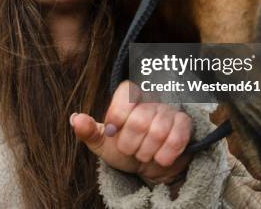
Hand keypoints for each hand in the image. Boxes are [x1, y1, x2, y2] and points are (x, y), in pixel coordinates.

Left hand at [71, 81, 192, 185]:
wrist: (150, 165)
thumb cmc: (125, 148)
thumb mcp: (103, 143)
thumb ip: (89, 131)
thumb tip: (76, 119)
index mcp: (130, 95)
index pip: (125, 96)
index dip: (117, 118)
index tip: (113, 132)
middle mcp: (151, 97)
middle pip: (140, 120)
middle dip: (130, 144)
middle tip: (130, 149)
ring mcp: (170, 110)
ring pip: (158, 132)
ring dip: (146, 152)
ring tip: (144, 154)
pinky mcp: (185, 124)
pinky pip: (176, 139)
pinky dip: (164, 155)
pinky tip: (159, 157)